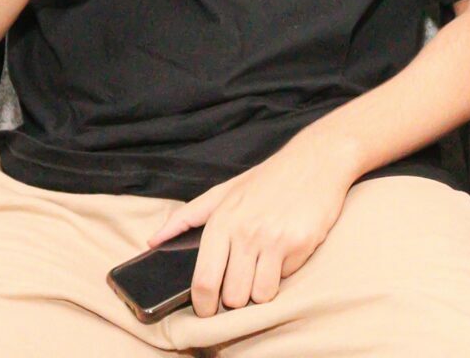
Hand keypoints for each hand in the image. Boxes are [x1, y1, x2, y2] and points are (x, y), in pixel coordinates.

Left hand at [147, 133, 359, 316]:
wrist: (316, 159)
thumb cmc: (268, 178)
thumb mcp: (224, 191)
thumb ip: (187, 217)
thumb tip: (153, 241)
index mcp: (222, 221)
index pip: (204, 282)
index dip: (204, 306)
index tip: (208, 310)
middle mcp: (245, 232)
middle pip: (233, 297)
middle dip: (236, 297)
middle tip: (242, 282)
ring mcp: (274, 239)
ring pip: (260, 296)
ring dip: (261, 289)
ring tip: (264, 267)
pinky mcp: (301, 243)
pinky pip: (286, 280)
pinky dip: (284, 272)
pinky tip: (286, 250)